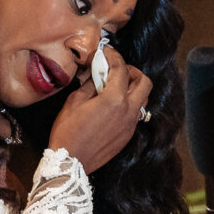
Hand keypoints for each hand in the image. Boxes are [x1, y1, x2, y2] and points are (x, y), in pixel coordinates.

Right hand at [48, 45, 151, 173]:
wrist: (72, 161)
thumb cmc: (69, 131)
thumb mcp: (74, 101)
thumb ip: (90, 84)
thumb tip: (97, 74)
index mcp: (114, 99)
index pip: (121, 69)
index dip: (114, 56)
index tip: (107, 52)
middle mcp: (128, 110)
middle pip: (144, 82)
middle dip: (132, 71)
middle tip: (117, 70)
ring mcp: (131, 124)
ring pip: (143, 98)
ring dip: (134, 88)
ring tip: (116, 87)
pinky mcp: (128, 134)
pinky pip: (136, 113)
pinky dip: (129, 104)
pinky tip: (113, 105)